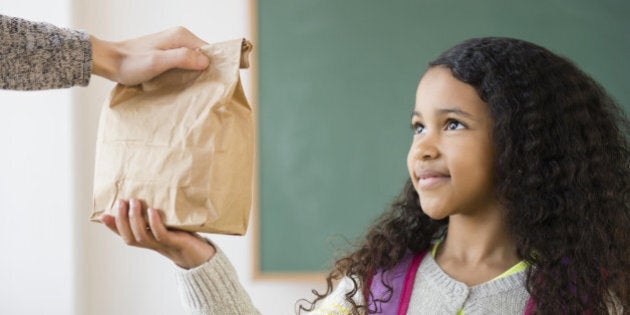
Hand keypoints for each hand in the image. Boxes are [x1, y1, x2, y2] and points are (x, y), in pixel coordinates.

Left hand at [91, 27, 209, 85]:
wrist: (109, 60)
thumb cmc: (130, 63)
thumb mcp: (157, 62)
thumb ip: (181, 58)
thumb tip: (205, 61)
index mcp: (181, 36)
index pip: (210, 49)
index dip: (216, 64)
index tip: (218, 81)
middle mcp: (180, 37)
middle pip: (204, 55)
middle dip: (207, 70)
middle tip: (207, 88)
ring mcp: (174, 44)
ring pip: (195, 60)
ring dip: (197, 73)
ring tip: (197, 88)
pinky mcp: (168, 53)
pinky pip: (186, 62)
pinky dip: (188, 73)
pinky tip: (185, 84)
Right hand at [100, 199, 215, 268]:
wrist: (201, 254)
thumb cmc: (185, 236)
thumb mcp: (168, 224)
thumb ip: (157, 216)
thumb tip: (148, 195)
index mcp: (147, 240)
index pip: (125, 235)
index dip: (113, 227)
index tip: (103, 215)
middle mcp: (152, 244)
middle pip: (129, 237)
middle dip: (122, 220)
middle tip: (121, 201)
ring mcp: (163, 244)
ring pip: (141, 236)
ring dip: (135, 219)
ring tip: (135, 202)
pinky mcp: (175, 242)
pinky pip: (161, 235)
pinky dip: (154, 224)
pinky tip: (152, 212)